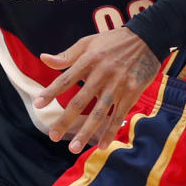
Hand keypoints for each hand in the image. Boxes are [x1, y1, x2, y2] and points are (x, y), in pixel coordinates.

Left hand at [33, 27, 161, 153]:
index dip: (51, 92)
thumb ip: (67, 55)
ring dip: (87, 132)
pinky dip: (110, 131)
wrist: (147, 38)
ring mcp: (118, 85)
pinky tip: (102, 145)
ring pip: (99, 112)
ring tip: (74, 148)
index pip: (66, 79)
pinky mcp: (131, 92)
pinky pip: (119, 115)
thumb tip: (43, 58)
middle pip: (80, 101)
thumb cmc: (113, 41)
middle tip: (53, 136)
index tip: (37, 105)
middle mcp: (102, 73)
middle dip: (66, 120)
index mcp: (89, 60)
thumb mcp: (88, 42)